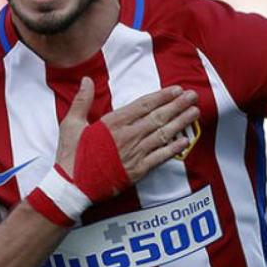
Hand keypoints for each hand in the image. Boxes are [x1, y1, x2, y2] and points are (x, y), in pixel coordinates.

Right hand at [55, 78, 199, 181]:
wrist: (73, 186)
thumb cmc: (71, 155)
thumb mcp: (71, 124)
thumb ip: (82, 101)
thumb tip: (87, 80)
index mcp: (113, 122)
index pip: (143, 105)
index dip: (162, 96)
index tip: (176, 89)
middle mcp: (127, 136)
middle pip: (158, 117)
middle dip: (177, 105)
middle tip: (193, 96)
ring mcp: (134, 153)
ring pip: (163, 134)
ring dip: (180, 123)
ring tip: (194, 113)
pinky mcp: (137, 170)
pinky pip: (160, 157)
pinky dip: (174, 149)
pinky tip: (185, 141)